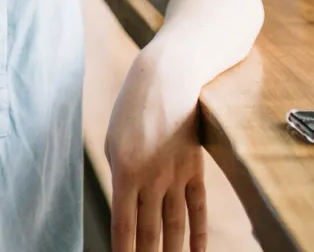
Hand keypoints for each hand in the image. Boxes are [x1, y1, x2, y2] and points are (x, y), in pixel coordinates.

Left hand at [104, 48, 207, 251]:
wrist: (167, 77)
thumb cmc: (132, 107)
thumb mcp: (114, 139)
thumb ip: (120, 175)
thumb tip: (125, 207)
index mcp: (124, 171)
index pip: (123, 226)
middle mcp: (151, 178)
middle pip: (150, 233)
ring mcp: (175, 175)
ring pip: (175, 227)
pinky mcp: (195, 169)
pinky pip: (198, 209)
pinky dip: (199, 236)